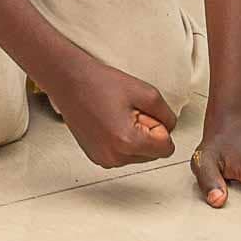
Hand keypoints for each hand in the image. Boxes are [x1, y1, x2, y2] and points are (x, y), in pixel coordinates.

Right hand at [48, 58, 176, 168]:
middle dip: (148, 134)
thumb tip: (170, 129)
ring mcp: (103, 160)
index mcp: (127, 142)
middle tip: (129, 111)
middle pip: (153, 154)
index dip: (159, 127)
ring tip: (117, 115)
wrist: (70, 81)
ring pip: (138, 156)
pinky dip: (122, 141)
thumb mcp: (145, 92)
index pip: (166, 148)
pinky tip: (109, 122)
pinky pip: (123, 155)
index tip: (143, 112)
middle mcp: (114, 157)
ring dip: (135, 138)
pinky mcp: (96, 158)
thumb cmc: (101, 83)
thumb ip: (167, 115)